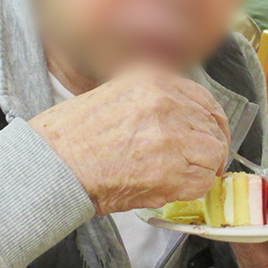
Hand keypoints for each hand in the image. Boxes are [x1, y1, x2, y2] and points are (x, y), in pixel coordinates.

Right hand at [31, 67, 229, 215]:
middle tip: (196, 165)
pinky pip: (202, 181)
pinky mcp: (171, 167)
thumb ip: (155, 101)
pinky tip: (169, 188)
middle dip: (208, 148)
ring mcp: (171, 133)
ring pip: (213, 153)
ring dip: (201, 169)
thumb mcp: (119, 95)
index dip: (209, 124)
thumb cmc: (75, 136)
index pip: (203, 100)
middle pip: (213, 126)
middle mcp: (166, 100)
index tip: (207, 138)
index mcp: (153, 79)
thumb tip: (186, 124)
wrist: (54, 164)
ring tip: (176, 178)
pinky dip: (192, 189)